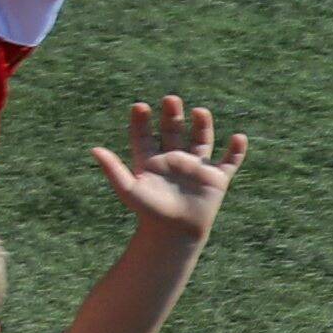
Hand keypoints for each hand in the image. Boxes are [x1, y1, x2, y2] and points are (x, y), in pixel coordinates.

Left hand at [93, 98, 242, 238]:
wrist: (174, 233)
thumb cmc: (149, 212)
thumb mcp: (128, 189)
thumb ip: (112, 169)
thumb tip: (93, 149)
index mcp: (151, 160)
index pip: (145, 135)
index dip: (141, 121)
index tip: (139, 106)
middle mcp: (173, 159)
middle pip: (173, 131)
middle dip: (172, 115)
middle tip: (170, 99)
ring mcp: (196, 167)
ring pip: (201, 140)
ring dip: (202, 126)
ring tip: (200, 111)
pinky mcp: (216, 178)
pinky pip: (229, 161)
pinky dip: (236, 151)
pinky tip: (239, 137)